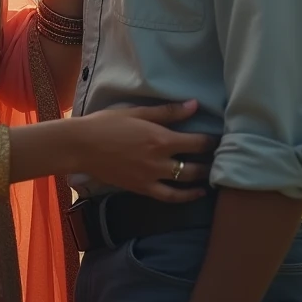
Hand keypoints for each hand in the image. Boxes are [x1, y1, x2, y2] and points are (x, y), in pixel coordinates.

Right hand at [74, 101, 217, 201]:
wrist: (83, 146)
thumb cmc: (108, 123)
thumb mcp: (138, 112)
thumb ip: (167, 111)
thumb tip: (194, 104)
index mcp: (160, 139)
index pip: (196, 143)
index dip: (210, 141)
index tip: (218, 138)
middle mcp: (160, 162)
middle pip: (194, 166)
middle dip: (209, 162)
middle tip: (219, 158)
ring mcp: (151, 178)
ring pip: (185, 183)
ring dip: (201, 180)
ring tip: (212, 175)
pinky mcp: (142, 189)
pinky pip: (169, 197)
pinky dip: (185, 197)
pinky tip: (194, 194)